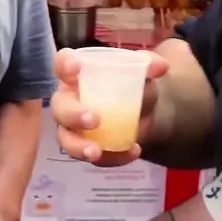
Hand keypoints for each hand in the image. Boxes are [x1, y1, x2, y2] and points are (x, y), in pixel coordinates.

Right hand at [50, 47, 169, 165]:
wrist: (144, 112)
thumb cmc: (130, 83)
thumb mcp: (141, 71)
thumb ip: (149, 64)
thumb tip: (161, 66)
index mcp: (77, 73)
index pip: (62, 63)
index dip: (64, 64)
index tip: (75, 68)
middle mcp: (69, 99)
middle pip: (60, 107)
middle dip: (72, 114)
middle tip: (94, 120)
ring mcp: (74, 127)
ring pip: (67, 139)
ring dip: (79, 146)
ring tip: (96, 152)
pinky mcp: (88, 148)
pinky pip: (95, 157)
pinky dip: (113, 157)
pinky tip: (133, 151)